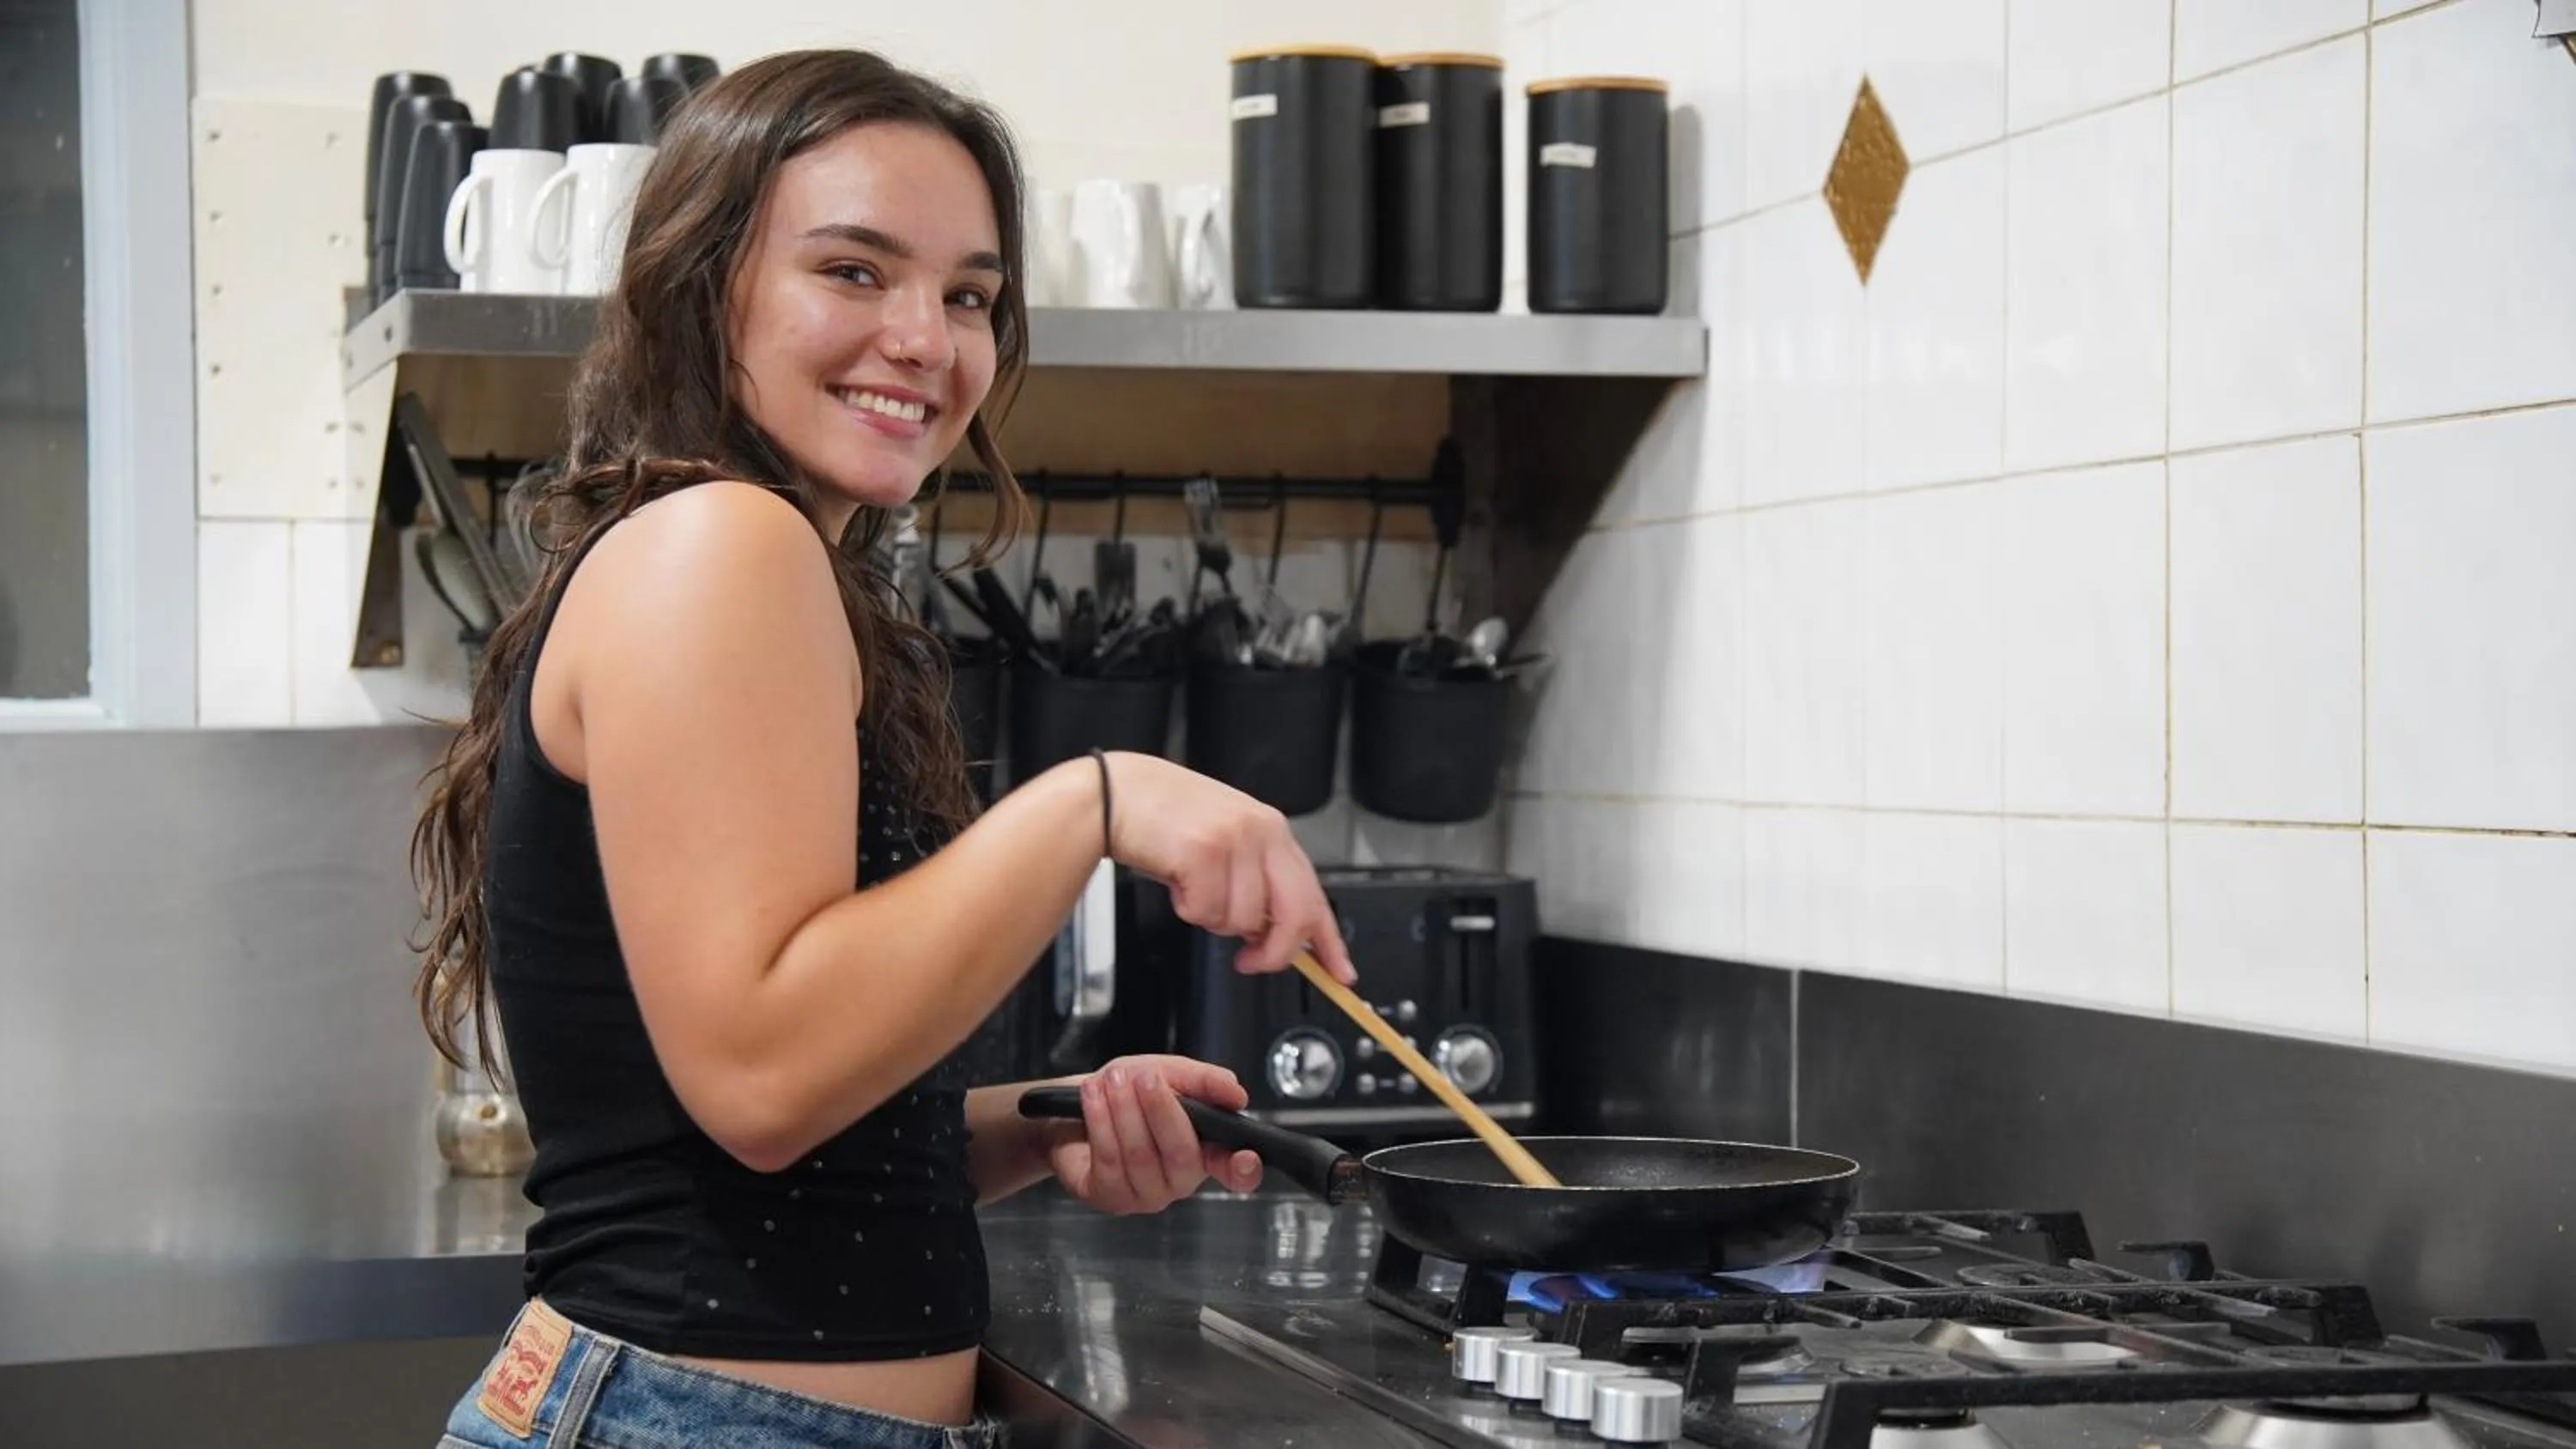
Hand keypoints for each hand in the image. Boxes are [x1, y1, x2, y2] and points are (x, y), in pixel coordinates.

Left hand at [1044, 1055, 1264, 1213]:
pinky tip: (1094, 1097)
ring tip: (1114, 1079)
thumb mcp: (1169, 1072)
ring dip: (1125, 1110)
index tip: (1247, 1157)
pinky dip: (1101, 1121)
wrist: (1077, 1105)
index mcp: (1203, 1152)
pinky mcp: (1109, 1197)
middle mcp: (1178, 1180)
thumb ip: (1204, 1081)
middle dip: (1162, 1110)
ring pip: (1141, 1156)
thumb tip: (1235, 1092)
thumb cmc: (1129, 1092)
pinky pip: (1109, 1160)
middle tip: (1145, 1077)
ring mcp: (1145, 1194)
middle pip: (1182, 1155)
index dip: (1244, 1170)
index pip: (1233, 1172)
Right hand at [1095, 753, 1357, 982]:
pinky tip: (1176, 881)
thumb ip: (1255, 880)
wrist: (1116, 793)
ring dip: (1213, 919)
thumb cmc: (1165, 818)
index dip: (1329, 940)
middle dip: (1273, 951)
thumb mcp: (1226, 841)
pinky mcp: (1202, 852)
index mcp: (1272, 830)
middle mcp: (1260, 832)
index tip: (1340, 971)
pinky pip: (1205, 913)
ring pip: (1242, 920)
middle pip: (1294, 915)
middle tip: (1250, 960)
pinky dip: (1187, 909)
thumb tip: (1269, 932)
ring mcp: (1234, 841)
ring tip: (1192, 887)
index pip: (1314, 893)